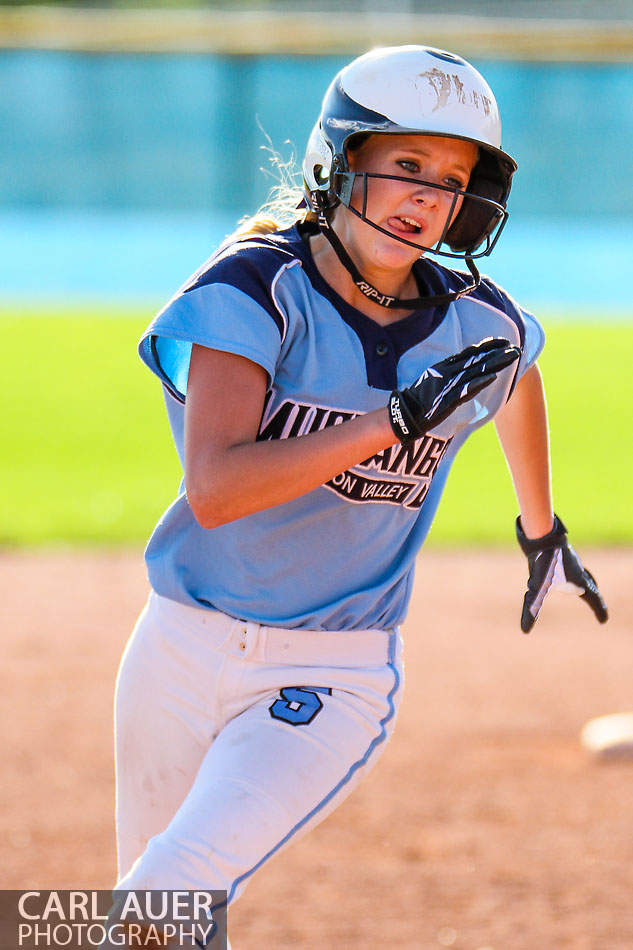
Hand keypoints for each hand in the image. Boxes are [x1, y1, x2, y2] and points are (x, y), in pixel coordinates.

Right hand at [388, 338, 519, 442]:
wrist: (406, 413)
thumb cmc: (419, 398)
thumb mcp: (433, 378)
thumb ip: (448, 372)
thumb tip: (462, 367)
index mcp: (445, 366)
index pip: (470, 353)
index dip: (487, 346)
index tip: (503, 342)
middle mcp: (448, 372)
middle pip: (477, 359)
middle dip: (497, 352)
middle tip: (515, 347)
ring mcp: (449, 384)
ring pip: (476, 370)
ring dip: (495, 363)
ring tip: (512, 356)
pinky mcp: (448, 398)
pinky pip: (466, 389)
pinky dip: (480, 382)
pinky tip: (494, 376)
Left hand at [516, 514, 607, 632]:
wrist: (542, 536)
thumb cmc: (543, 563)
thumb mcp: (537, 589)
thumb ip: (532, 609)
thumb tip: (525, 630)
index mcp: (579, 581)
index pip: (593, 599)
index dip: (598, 610)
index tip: (603, 621)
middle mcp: (579, 571)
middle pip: (592, 588)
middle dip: (595, 599)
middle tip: (599, 608)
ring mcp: (572, 562)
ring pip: (585, 575)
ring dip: (589, 585)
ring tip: (589, 590)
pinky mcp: (563, 555)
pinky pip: (574, 567)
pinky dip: (577, 574)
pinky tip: (566, 572)